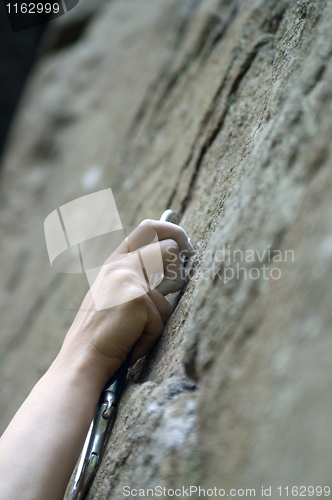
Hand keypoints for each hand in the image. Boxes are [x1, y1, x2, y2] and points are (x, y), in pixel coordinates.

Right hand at [59, 219, 194, 385]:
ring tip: (140, 326)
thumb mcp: (116, 295)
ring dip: (164, 310)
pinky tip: (132, 340)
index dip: (172, 232)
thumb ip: (138, 277)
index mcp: (115, 262)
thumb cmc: (104, 333)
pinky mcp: (137, 299)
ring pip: (176, 283)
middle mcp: (120, 265)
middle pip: (170, 247)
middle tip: (184, 277)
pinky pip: (163, 316)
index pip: (148, 229)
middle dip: (182, 265)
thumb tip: (176, 265)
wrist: (82, 358)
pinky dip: (152, 333)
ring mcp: (128, 279)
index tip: (185, 248)